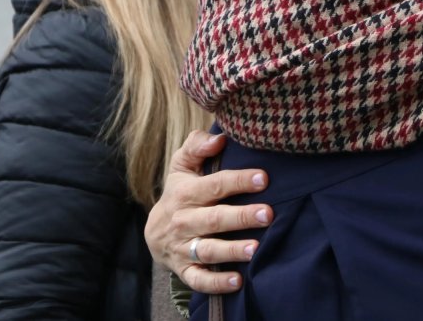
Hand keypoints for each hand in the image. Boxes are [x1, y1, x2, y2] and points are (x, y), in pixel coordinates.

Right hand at [144, 130, 272, 292]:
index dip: (238, 181)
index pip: (213, 185)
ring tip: (256, 249)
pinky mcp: (184, 270)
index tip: (263, 178)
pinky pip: (198, 279)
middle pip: (213, 219)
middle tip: (268, 213)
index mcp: (185, 194)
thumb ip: (196, 146)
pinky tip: (238, 281)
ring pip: (207, 250)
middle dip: (241, 217)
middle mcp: (184, 221)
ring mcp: (183, 247)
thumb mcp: (182, 166)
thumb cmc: (181, 192)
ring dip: (231, 250)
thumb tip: (219, 138)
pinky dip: (216, 283)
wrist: (154, 232)